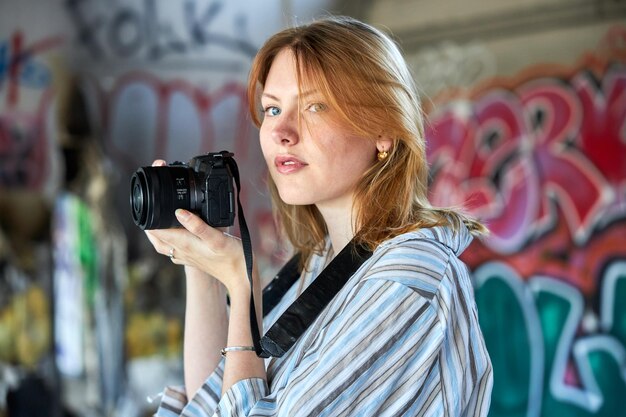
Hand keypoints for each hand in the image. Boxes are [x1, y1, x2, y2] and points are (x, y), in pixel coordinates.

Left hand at [144, 160, 249, 294]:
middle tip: (147, 204)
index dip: (149, 213)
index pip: (156, 229)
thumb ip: (198, 226)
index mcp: (184, 244)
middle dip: (148, 221)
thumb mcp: (217, 238)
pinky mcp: (193, 258)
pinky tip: (175, 232)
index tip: (150, 196)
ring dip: (156, 231)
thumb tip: (179, 212)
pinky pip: (174, 248)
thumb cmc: (232, 258)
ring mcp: (186, 256)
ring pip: (162, 243)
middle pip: (155, 237)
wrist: (241, 276)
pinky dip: (169, 238)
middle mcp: (181, 251)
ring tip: (155, 218)